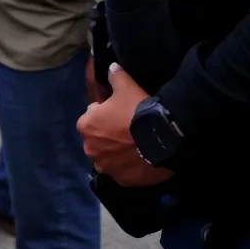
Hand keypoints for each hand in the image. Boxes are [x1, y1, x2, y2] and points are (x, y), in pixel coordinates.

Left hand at [77, 63, 174, 187]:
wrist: (164, 137)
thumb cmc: (138, 110)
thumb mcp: (126, 86)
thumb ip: (115, 76)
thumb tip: (111, 67)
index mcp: (86, 125)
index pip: (91, 117)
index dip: (105, 113)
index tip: (119, 112)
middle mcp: (91, 148)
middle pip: (98, 139)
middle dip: (108, 135)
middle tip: (128, 129)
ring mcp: (107, 167)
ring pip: (109, 157)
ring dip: (117, 152)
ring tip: (136, 145)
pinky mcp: (123, 181)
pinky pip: (123, 172)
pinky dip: (129, 167)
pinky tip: (141, 158)